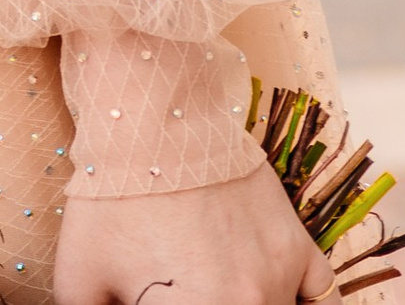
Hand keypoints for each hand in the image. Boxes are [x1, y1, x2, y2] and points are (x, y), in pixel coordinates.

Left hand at [57, 164, 332, 304]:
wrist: (150, 117)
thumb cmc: (108, 197)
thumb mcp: (79, 277)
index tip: (164, 299)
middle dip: (208, 301)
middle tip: (189, 288)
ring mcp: (277, 278)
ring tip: (221, 288)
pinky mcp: (297, 248)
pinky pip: (325, 300)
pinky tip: (285, 302)